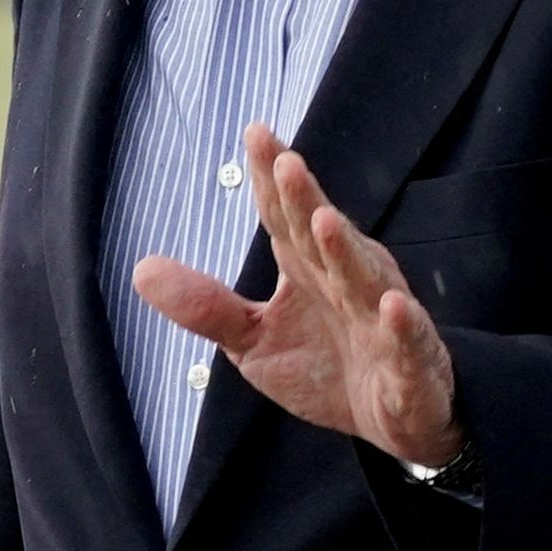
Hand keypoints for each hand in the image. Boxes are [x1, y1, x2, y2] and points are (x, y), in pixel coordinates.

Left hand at [133, 122, 461, 467]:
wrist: (398, 417)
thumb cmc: (327, 368)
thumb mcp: (254, 342)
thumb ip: (206, 306)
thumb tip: (141, 269)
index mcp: (310, 269)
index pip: (286, 216)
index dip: (272, 177)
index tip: (255, 133)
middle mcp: (348, 282)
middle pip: (323, 236)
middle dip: (305, 200)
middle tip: (286, 163)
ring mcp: (381, 321)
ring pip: (365, 279)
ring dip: (347, 251)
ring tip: (324, 221)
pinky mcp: (409, 364)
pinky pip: (407, 341)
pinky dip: (402, 325)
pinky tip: (393, 306)